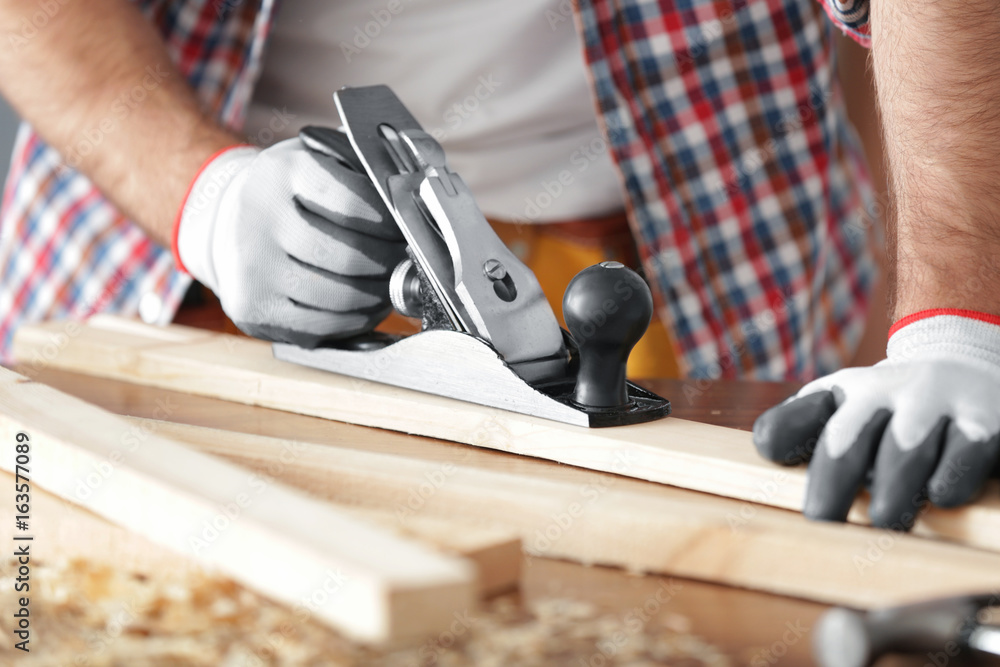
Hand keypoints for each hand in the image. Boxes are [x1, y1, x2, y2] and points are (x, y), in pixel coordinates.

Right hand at [173, 128, 405, 346]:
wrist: (224, 222)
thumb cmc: (287, 192)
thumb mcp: (319, 159)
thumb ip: (364, 174)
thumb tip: (414, 209)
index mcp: (281, 173)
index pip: (355, 204)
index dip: (391, 222)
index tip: (406, 229)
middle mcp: (259, 220)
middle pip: (350, 256)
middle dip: (390, 263)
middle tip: (405, 261)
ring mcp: (253, 270)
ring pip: (341, 296)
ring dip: (378, 296)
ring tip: (388, 283)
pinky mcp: (253, 310)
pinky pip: (323, 326)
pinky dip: (354, 320)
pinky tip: (364, 305)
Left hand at [753, 311, 999, 529]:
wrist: (969, 364)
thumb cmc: (891, 409)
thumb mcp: (843, 408)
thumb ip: (801, 428)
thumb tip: (766, 448)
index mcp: (841, 397)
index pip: (800, 415)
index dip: (784, 432)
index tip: (770, 456)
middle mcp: (882, 395)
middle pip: (847, 438)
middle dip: (832, 480)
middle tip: (821, 520)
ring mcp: (933, 405)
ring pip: (905, 447)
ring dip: (892, 485)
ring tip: (884, 519)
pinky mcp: (984, 422)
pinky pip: (967, 449)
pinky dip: (953, 473)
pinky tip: (942, 495)